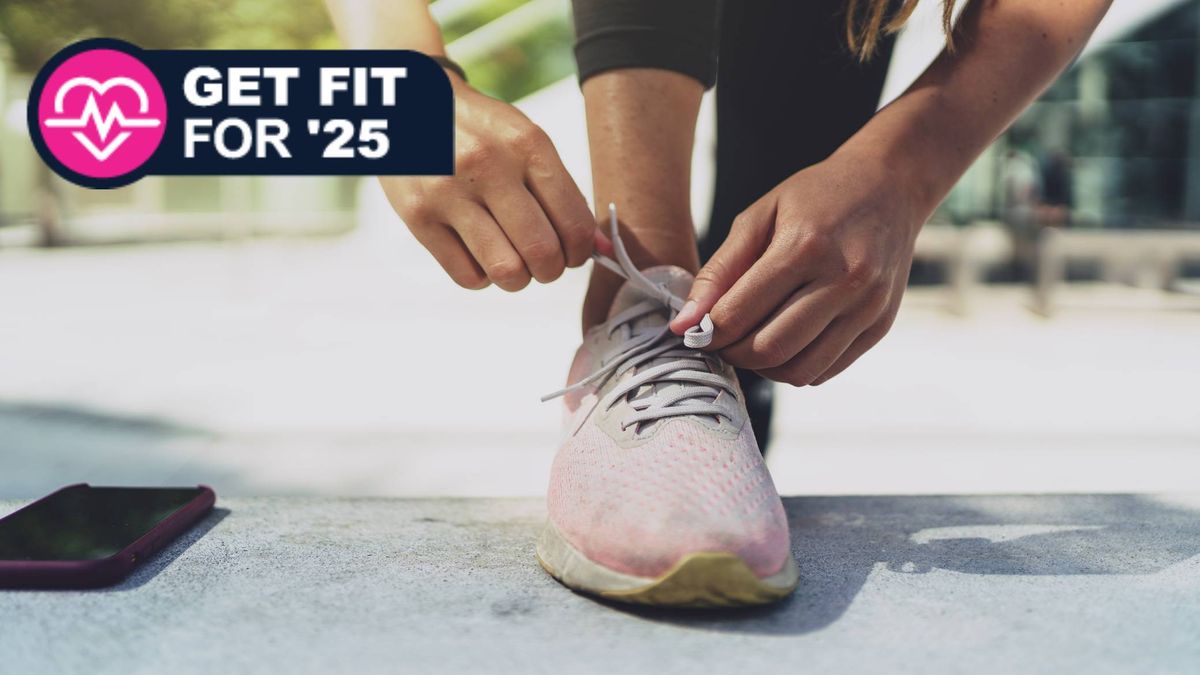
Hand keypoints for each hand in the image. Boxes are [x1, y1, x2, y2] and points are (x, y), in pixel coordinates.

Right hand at [381, 77, 595, 290]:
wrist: (410, 105)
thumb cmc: (479, 131)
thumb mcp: (524, 142)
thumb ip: (563, 192)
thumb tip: (599, 246)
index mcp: (526, 144)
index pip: (574, 222)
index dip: (581, 251)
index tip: (574, 253)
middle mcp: (488, 167)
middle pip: (542, 252)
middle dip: (551, 269)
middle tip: (543, 262)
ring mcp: (449, 192)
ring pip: (506, 271)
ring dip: (518, 278)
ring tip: (513, 261)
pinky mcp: (418, 216)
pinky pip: (467, 276)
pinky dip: (482, 277)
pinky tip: (480, 254)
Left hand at [670, 149, 925, 385]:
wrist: (890, 186)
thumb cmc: (816, 197)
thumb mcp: (758, 216)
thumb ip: (719, 271)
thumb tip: (683, 323)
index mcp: (806, 246)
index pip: (740, 314)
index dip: (708, 331)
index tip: (695, 330)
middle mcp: (843, 280)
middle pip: (769, 349)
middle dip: (732, 353)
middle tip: (721, 339)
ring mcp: (867, 307)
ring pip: (799, 369)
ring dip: (763, 368)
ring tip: (750, 342)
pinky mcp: (879, 326)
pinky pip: (826, 370)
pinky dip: (795, 367)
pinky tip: (783, 342)